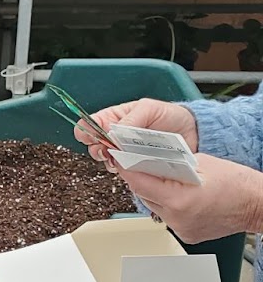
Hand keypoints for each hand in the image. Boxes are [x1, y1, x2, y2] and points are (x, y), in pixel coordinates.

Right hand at [76, 97, 196, 161]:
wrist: (193, 133)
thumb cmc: (171, 116)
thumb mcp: (149, 109)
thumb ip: (130, 119)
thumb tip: (111, 132)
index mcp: (115, 118)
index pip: (91, 124)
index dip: (87, 131)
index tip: (93, 137)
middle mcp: (116, 137)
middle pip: (94, 145)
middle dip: (98, 148)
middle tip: (109, 149)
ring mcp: (126, 153)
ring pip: (107, 160)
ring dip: (111, 160)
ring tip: (122, 157)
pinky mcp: (137, 167)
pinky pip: (124, 172)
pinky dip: (125, 171)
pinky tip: (132, 166)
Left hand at [121, 155, 262, 244]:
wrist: (257, 204)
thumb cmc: (237, 183)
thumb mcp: (200, 163)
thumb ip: (171, 163)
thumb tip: (149, 160)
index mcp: (179, 199)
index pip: (140, 183)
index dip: (127, 169)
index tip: (120, 159)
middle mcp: (177, 217)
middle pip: (144, 195)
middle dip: (141, 179)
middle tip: (139, 164)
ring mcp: (180, 228)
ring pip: (155, 206)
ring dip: (155, 193)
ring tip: (165, 180)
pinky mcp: (185, 235)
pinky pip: (168, 216)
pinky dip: (169, 205)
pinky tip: (180, 196)